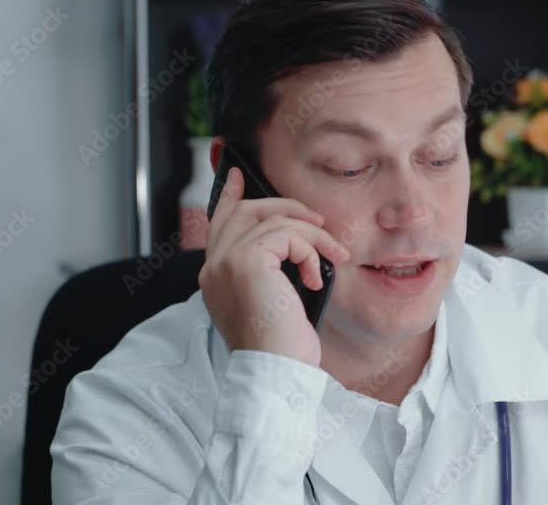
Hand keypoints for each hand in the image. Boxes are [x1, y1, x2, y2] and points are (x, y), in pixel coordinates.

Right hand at [198, 167, 349, 366]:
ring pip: (274, 221)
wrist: (276, 372)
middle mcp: (214, 267)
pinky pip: (287, 235)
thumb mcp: (273, 301)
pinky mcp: (247, 262)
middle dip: (285, 207)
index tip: (236, 175)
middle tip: (316, 219)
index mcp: (216, 277)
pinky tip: (316, 278)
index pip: (219, 224)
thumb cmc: (281, 348)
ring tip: (332, 256)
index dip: (229, 197)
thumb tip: (290, 242)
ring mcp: (227, 262)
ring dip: (312, 236)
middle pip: (245, 211)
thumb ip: (268, 270)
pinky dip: (309, 250)